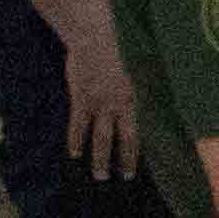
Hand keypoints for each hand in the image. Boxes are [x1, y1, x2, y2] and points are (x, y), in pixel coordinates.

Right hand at [59, 22, 142, 179]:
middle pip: (124, 139)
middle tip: (124, 179)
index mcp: (134, 99)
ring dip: (100, 159)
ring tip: (99, 176)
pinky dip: (76, 141)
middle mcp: (119, 105)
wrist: (95, 37)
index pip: (139, 131)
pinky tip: (74, 155)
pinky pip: (78, 125)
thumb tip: (144, 97)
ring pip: (101, 138)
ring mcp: (100, 104)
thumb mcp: (134, 69)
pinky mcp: (81, 99)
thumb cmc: (115, 49)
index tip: (141, 163)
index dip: (140, 149)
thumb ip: (137, 86)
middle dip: (124, 161)